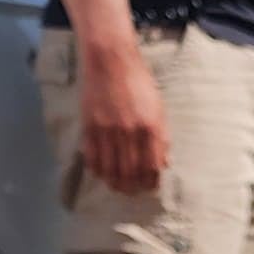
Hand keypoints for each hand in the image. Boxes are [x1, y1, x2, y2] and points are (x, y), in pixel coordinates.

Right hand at [77, 43, 169, 192]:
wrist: (111, 61)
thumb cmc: (139, 83)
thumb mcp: (158, 108)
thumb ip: (162, 137)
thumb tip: (163, 163)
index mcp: (151, 128)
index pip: (152, 167)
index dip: (150, 182)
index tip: (148, 187)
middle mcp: (130, 132)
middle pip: (130, 173)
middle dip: (132, 187)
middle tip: (131, 191)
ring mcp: (108, 131)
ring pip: (110, 170)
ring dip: (114, 183)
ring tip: (116, 186)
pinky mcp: (90, 127)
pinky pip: (92, 158)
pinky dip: (96, 170)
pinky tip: (101, 173)